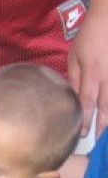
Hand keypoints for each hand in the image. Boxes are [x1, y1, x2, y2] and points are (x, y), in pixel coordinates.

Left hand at [68, 9, 107, 136]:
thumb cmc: (90, 36)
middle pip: (107, 105)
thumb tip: (72, 99)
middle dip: (103, 125)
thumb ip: (74, 78)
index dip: (86, 119)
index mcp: (91, 71)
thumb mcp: (74, 55)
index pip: (88, 101)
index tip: (83, 133)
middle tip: (100, 141)